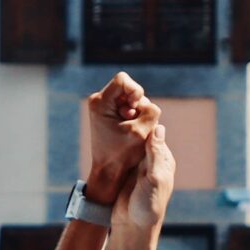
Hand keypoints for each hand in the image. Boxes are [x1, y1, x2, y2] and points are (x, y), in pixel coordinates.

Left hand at [80, 71, 157, 206]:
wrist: (108, 170)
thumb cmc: (122, 154)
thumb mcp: (141, 133)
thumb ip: (151, 112)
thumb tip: (149, 104)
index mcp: (100, 103)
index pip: (123, 80)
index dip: (136, 90)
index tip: (137, 108)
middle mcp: (98, 100)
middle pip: (128, 88)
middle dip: (137, 104)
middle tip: (135, 123)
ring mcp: (103, 106)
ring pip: (130, 98)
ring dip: (137, 112)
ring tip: (133, 129)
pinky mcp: (109, 113)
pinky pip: (127, 106)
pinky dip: (134, 116)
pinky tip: (131, 130)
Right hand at [111, 121, 174, 249]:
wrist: (131, 227)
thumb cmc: (147, 206)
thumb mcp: (154, 178)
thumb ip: (155, 154)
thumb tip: (159, 128)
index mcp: (163, 161)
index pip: (155, 135)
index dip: (144, 123)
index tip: (132, 109)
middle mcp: (151, 161)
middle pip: (141, 136)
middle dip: (132, 125)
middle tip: (119, 110)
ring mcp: (136, 165)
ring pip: (129, 143)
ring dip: (122, 133)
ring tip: (113, 118)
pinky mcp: (124, 170)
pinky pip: (120, 152)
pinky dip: (115, 144)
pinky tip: (108, 135)